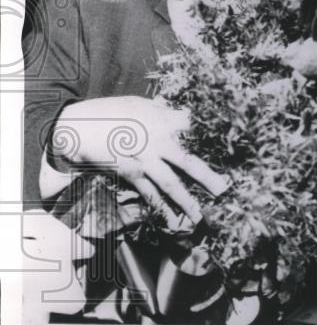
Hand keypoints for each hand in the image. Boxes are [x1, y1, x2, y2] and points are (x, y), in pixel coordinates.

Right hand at [49, 96, 227, 223]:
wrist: (77, 128)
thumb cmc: (110, 112)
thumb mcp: (138, 104)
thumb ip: (161, 110)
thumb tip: (177, 109)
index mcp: (162, 121)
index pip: (193, 127)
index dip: (210, 134)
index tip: (230, 144)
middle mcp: (157, 143)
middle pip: (188, 162)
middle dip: (207, 177)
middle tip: (225, 190)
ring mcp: (144, 161)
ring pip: (170, 184)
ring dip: (186, 201)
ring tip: (200, 216)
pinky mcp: (131, 175)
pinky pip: (149, 194)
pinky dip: (160, 207)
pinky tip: (170, 220)